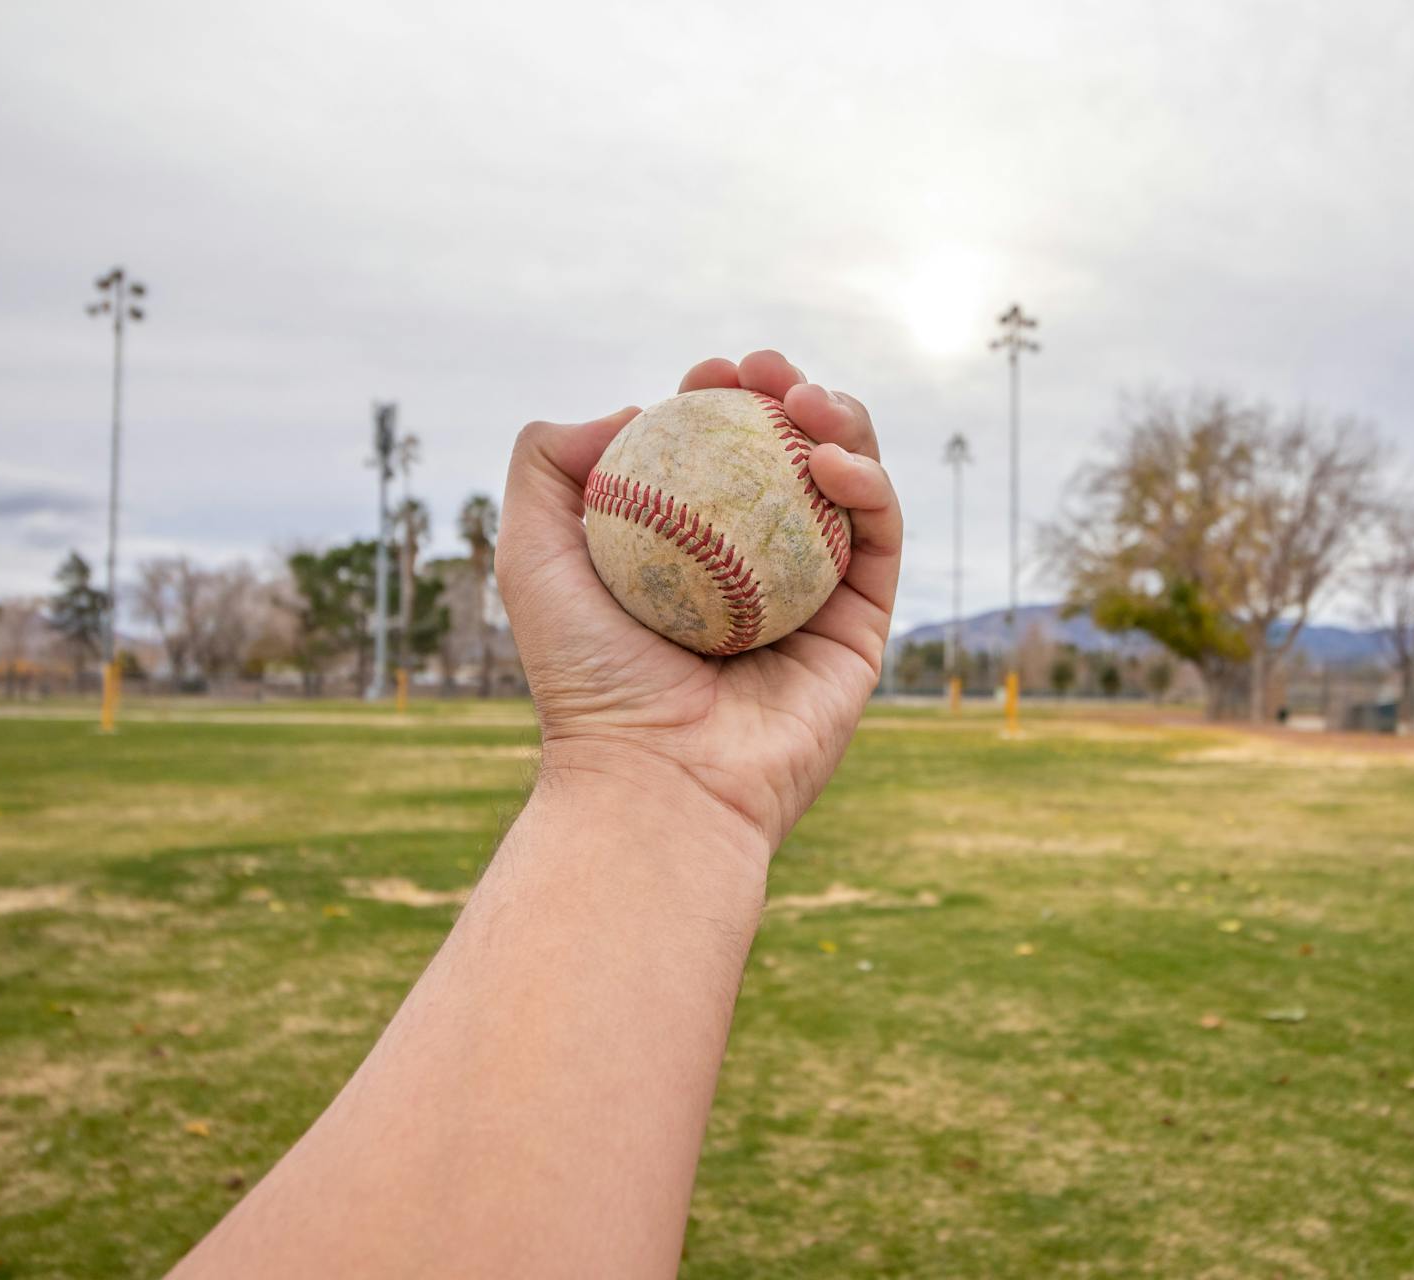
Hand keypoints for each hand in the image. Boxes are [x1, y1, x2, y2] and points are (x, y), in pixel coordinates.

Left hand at [495, 349, 901, 856]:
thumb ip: (547, 466)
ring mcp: (816, 596)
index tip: (708, 371)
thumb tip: (631, 410)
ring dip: (841, 422)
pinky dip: (868, 484)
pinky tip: (831, 461)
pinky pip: (879, 538)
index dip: (720, 397)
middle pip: (789, 457)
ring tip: (809, 401)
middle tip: (768, 370)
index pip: (717, 453)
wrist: (657, 778)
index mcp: (688, 550)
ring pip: (847, 485)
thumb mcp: (533, 557)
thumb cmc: (589, 680)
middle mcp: (757, 569)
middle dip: (788, 394)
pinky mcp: (864, 627)